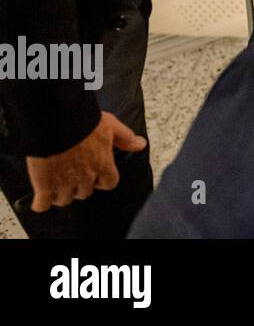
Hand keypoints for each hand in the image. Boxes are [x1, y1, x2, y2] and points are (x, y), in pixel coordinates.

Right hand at [25, 112, 146, 211]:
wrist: (55, 122)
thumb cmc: (83, 121)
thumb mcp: (110, 125)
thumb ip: (125, 138)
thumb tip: (141, 145)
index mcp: (103, 165)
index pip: (109, 183)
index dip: (102, 180)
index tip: (95, 174)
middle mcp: (85, 177)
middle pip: (85, 193)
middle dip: (80, 186)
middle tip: (72, 175)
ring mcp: (65, 183)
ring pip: (64, 199)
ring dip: (61, 194)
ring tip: (56, 183)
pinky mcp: (44, 185)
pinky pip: (43, 204)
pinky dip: (41, 203)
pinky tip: (41, 197)